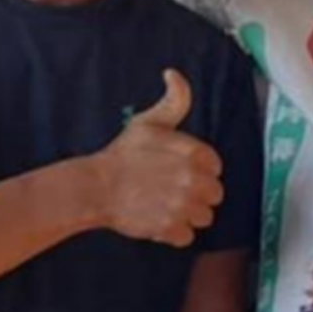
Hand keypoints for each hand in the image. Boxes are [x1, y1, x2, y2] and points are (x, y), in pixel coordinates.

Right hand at [92, 70, 223, 248]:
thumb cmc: (124, 154)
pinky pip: (187, 237)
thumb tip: (174, 74)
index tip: (181, 171)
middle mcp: (193, 180)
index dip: (200, 170)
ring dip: (188, 215)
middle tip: (173, 190)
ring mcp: (183, 206)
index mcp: (194, 153)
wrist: (96, 187)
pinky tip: (159, 221)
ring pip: (204, 217)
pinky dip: (174, 233)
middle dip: (197, 194)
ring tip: (166, 205)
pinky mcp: (170, 228)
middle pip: (215, 195)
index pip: (216, 167)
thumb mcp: (150, 122)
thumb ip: (173, 100)